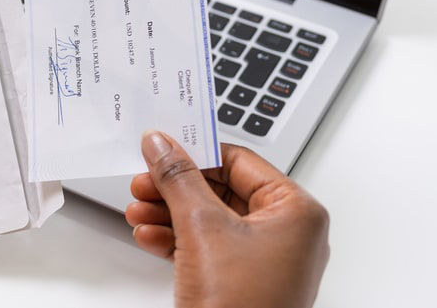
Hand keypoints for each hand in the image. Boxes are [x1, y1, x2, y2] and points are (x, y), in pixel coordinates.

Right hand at [126, 132, 329, 307]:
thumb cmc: (242, 307)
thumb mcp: (201, 227)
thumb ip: (178, 178)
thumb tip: (162, 144)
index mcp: (296, 211)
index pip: (240, 161)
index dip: (195, 153)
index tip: (161, 148)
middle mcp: (288, 233)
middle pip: (222, 190)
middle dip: (175, 188)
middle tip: (143, 182)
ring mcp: (268, 261)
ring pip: (211, 220)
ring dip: (170, 213)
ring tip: (139, 211)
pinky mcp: (246, 282)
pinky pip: (209, 247)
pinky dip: (178, 239)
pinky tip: (150, 237)